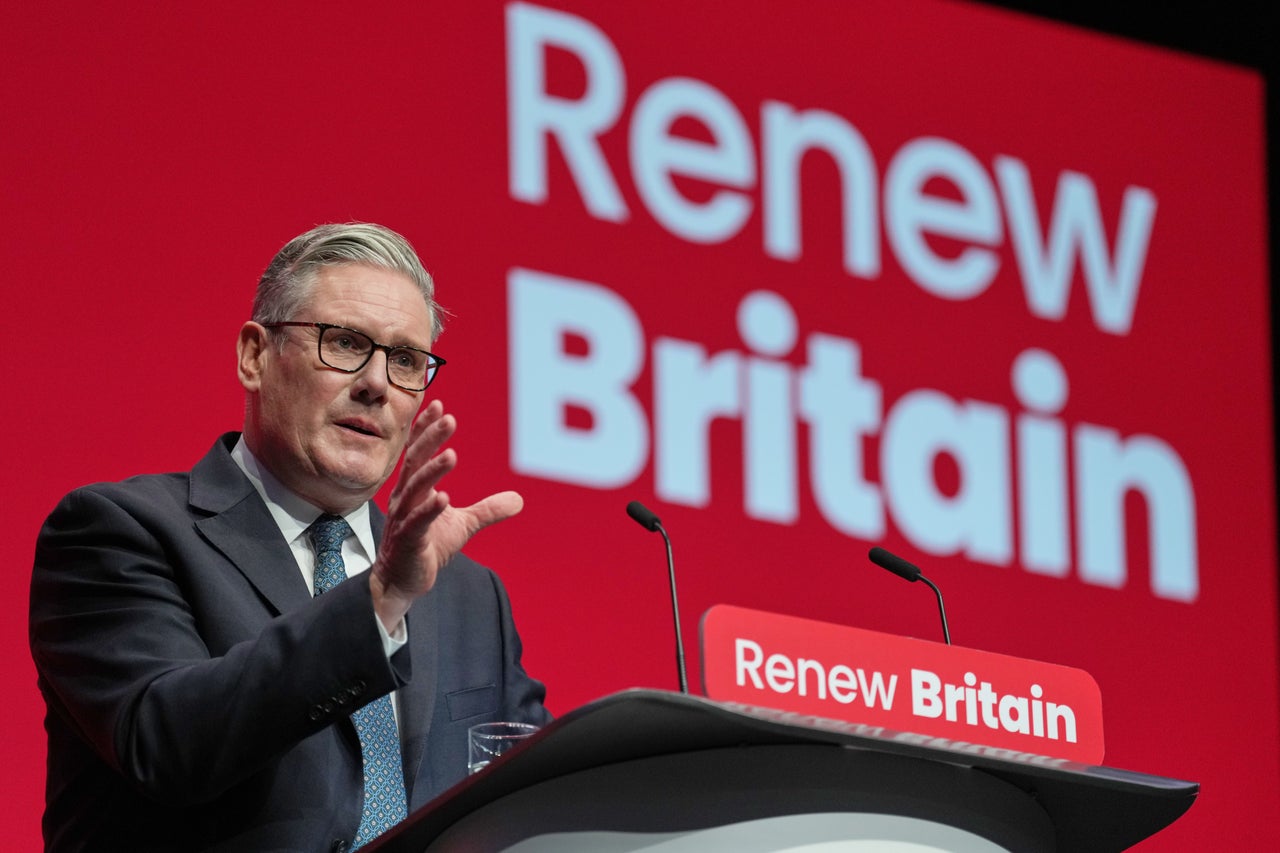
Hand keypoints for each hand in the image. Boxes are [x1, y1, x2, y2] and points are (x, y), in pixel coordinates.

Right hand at [369, 400, 522, 629]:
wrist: (404, 582)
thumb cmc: (427, 548)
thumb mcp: (463, 525)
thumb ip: (487, 509)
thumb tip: (519, 499)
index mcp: (414, 490)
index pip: (418, 452)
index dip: (426, 429)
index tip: (438, 404)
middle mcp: (405, 499)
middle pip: (416, 462)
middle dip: (430, 439)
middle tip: (448, 417)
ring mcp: (404, 519)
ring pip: (416, 489)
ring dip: (433, 470)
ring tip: (451, 454)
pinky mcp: (408, 541)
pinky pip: (417, 523)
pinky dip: (429, 510)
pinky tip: (442, 498)